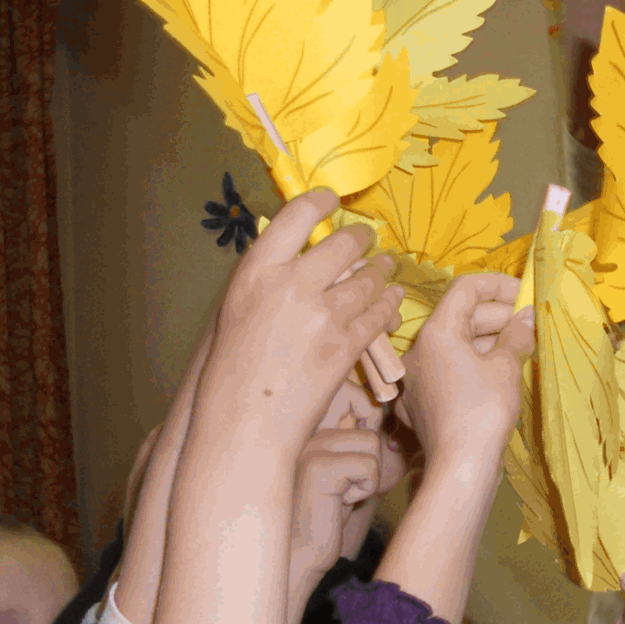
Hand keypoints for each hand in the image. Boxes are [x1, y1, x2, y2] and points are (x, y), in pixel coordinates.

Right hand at [197, 189, 400, 452]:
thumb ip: (269, 280)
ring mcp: (323, 314)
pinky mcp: (347, 345)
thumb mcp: (237, 310)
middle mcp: (291, 284)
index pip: (295, 216)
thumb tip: (301, 256)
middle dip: (361, 240)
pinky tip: (391, 305)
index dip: (319, 202)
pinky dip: (388, 307)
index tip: (331, 200)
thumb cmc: (233, 370)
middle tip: (368, 241)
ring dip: (382, 274)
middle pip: (343, 245)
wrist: (244, 422)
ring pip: (369, 280)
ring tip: (387, 270)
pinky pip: (378, 316)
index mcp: (256, 271)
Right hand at [284, 389, 398, 623]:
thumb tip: (395, 437)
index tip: (363, 461)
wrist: (301, 553)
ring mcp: (311, 447)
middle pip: (370, 430)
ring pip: (372, 444)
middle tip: (350, 488)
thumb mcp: (348, 476)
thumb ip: (363, 449)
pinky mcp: (318, 467)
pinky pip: (368, 466)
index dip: (372, 424)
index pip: (355, 398)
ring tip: (343, 494)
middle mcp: (309, 432)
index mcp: (314, 429)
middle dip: (372, 464)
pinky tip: (340, 502)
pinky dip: (364, 488)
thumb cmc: (326, 517)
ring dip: (369, 477)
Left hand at [397, 273, 533, 469]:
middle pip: (461, 318)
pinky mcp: (422, 403)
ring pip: (456, 347)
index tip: (525, 293)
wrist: (460, 467)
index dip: (498, 286)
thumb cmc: (483, 411)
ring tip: (522, 348)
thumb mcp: (506, 367)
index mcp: (436, 333)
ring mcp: (418, 379)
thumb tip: (527, 316)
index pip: (466, 290)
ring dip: (489, 342)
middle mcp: (419, 351)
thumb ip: (516, 335)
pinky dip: (474, 366)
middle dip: (498, 317)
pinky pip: (450, 372)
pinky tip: (499, 376)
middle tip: (531, 324)